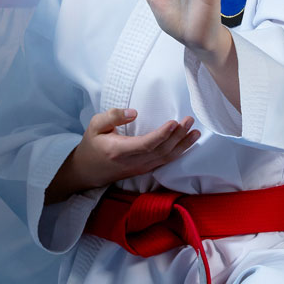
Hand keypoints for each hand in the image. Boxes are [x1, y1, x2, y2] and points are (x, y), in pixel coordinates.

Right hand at [48, 109, 199, 201]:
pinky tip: (188, 144)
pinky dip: (178, 153)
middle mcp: (133, 162)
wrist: (87, 172)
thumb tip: (133, 112)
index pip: (146, 144)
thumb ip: (112, 116)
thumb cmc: (92, 145)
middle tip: (189, 120)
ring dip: (182, 145)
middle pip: (160, 150)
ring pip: (166, 158)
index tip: (174, 122)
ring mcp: (140, 168)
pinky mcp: (145, 169)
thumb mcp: (94, 125)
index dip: (162, 135)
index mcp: (119, 150)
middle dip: (178, 136)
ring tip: (195, 131)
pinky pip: (165, 162)